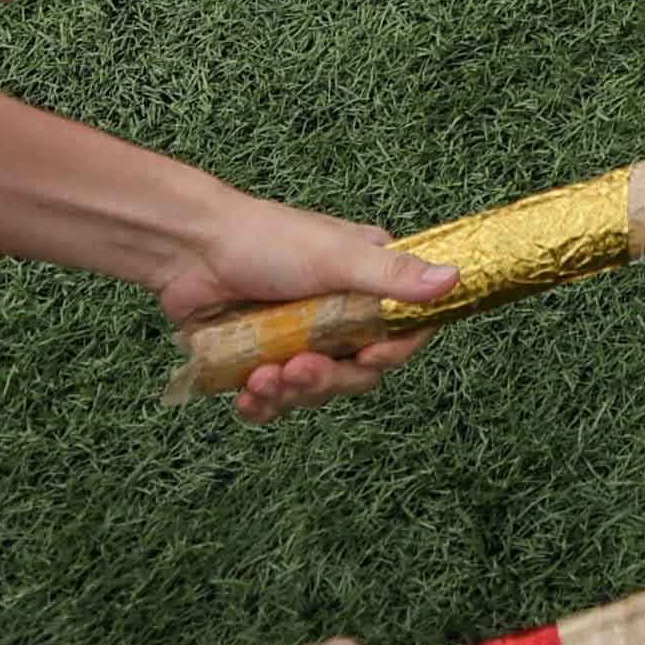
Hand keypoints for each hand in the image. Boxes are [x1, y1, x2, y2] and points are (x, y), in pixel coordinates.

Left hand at [157, 206, 458, 413]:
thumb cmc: (265, 239)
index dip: (392, 352)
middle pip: (358, 370)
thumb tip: (455, 279)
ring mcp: (301, 335)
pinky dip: (263, 405)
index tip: (369, 354)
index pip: (404, 329)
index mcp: (368, 279)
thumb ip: (393, 277)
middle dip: (327, 379)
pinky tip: (246, 399)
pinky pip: (276, 398)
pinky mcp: (263, 355)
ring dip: (290, 393)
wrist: (189, 250)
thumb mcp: (335, 256)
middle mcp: (340, 310)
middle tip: (297, 370)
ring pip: (316, 388)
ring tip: (260, 379)